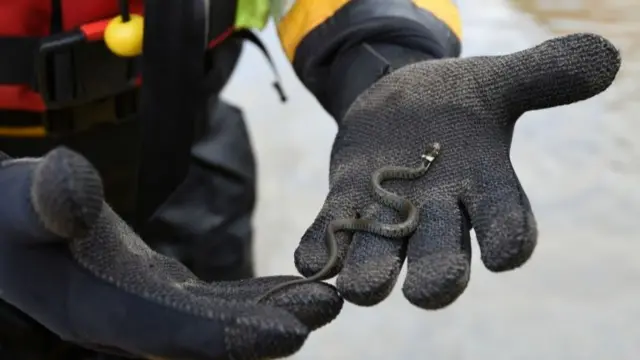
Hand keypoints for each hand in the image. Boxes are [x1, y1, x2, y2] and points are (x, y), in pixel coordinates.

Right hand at [0, 148, 341, 359]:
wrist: (5, 229)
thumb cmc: (8, 214)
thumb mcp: (17, 199)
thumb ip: (42, 199)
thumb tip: (70, 183)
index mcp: (98, 311)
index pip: (175, 334)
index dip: (233, 336)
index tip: (293, 332)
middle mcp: (131, 321)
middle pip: (213, 332)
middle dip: (272, 323)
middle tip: (331, 304)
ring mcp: (148, 309)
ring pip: (221, 317)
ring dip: (273, 309)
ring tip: (326, 295)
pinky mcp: (159, 291)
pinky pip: (215, 300)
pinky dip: (254, 294)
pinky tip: (289, 286)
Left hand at [295, 33, 620, 308]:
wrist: (402, 100)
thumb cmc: (457, 99)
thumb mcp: (497, 81)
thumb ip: (543, 75)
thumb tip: (607, 55)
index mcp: (484, 188)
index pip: (506, 226)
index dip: (508, 240)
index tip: (506, 253)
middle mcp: (439, 213)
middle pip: (444, 257)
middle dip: (437, 276)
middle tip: (427, 292)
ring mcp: (388, 212)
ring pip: (383, 256)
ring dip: (371, 274)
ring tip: (357, 288)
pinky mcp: (345, 201)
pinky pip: (332, 231)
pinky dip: (320, 249)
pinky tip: (309, 261)